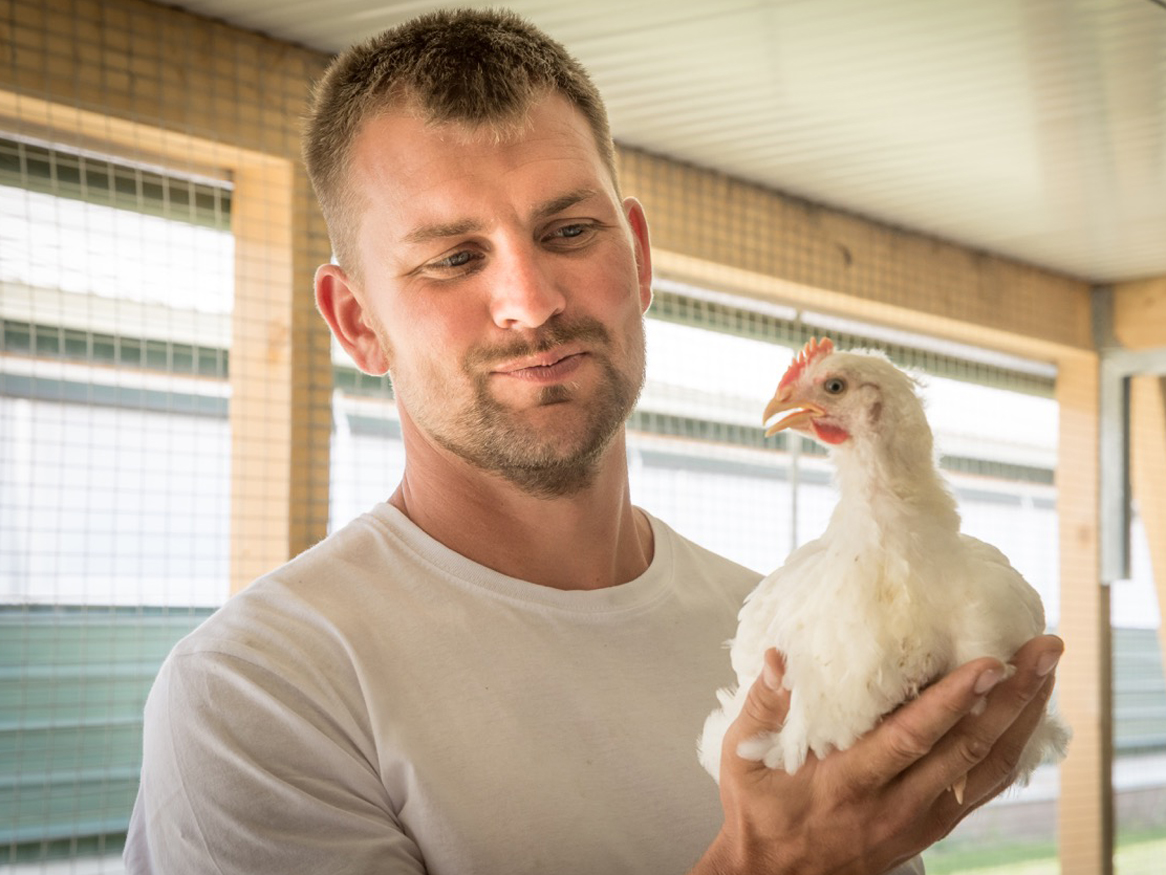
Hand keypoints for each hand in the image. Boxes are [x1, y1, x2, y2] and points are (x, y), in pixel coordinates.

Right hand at [691, 635, 1062, 874]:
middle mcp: (893, 806)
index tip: (989, 663)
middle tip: (1042, 650)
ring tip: (1046, 671)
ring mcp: (918, 821)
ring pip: (986, 770)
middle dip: (1012, 698)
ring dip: (1022, 719)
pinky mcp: (930, 828)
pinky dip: (1011, 750)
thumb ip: (763, 705)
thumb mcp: (744, 759)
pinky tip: (1025, 717)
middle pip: (967, 750)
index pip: (911, 740)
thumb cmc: (759, 815)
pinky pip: (982, 788)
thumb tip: (780, 657)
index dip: (953, 701)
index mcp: (848, 784)